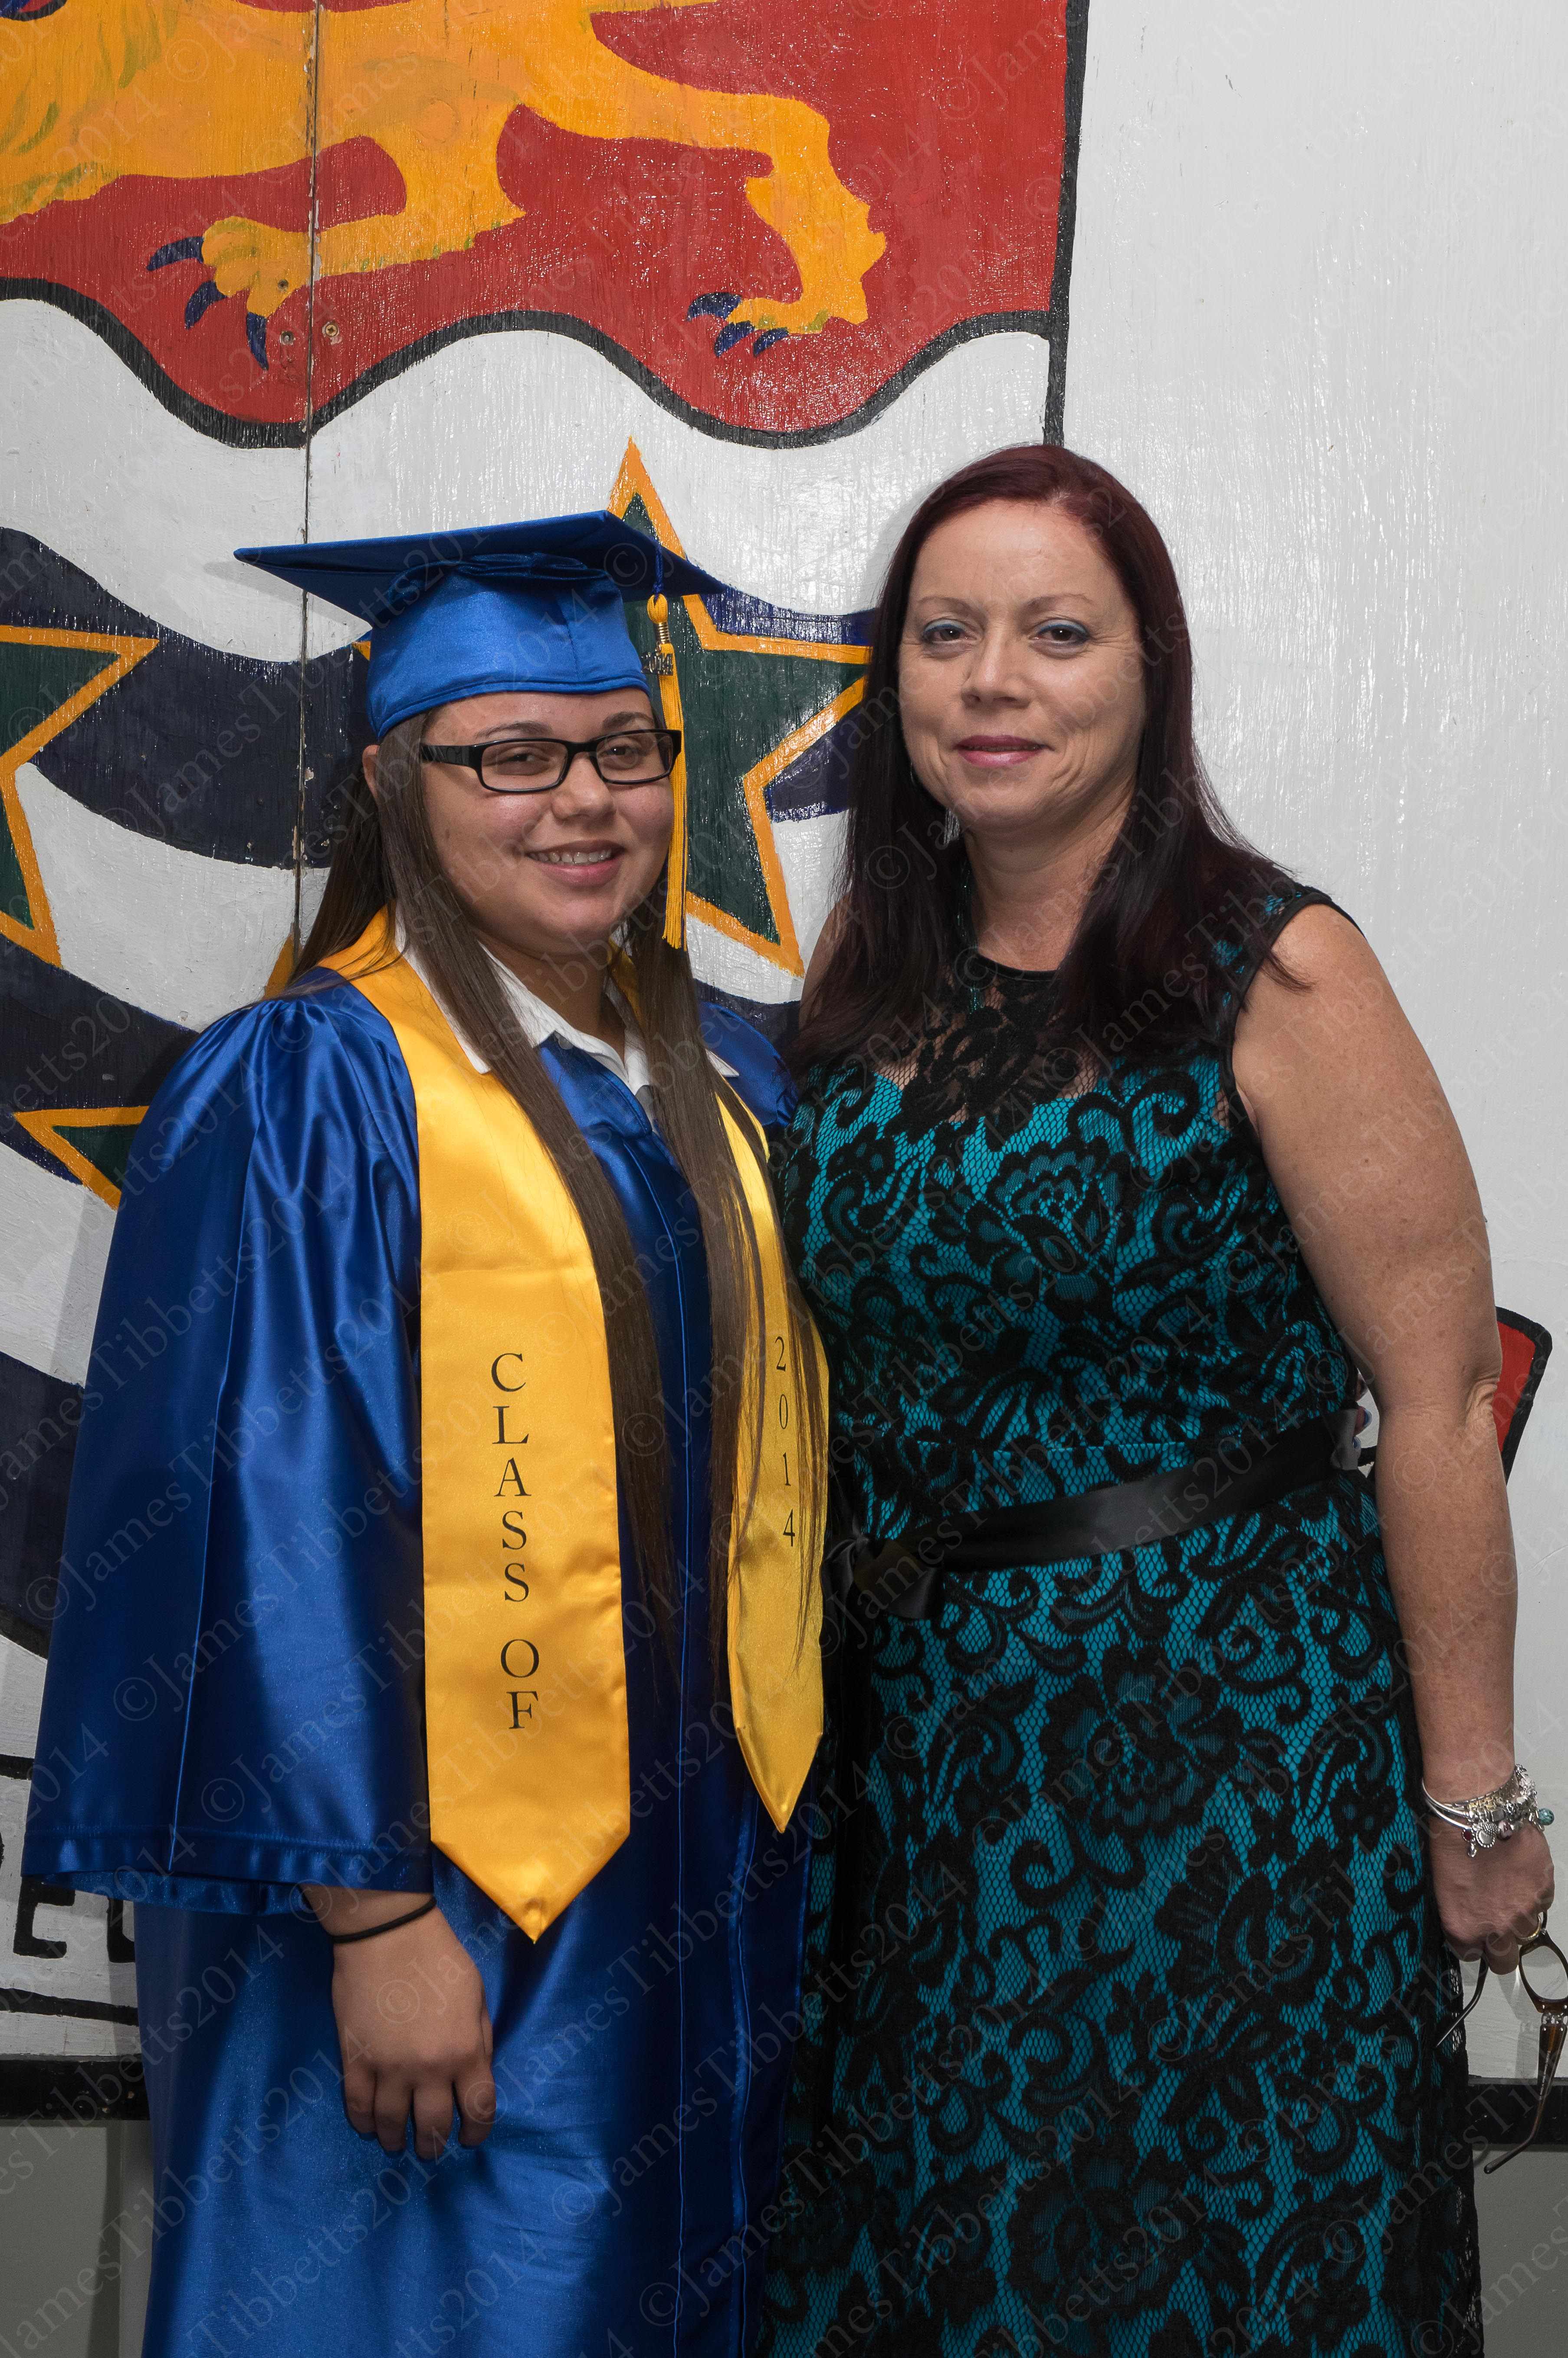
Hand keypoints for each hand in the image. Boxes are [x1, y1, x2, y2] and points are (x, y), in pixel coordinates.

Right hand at [317, 1902, 496, 2156]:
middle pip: (433, 2127)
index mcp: (465, 2051)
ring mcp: (389, 2068)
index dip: (476, 2133)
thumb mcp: (477, 1997)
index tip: (470, 2139)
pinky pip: (358, 2107)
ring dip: (396, 2140)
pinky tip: (369, 2126)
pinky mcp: (356, 2060)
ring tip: (397, 2142)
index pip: (478, 2110)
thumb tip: (475, 2077)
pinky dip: (364, 2123)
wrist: (389, 1934)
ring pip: (392, 2125)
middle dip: (433, 2144)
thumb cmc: (439, 1960)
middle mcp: (429, 2069)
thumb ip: (480, 2041)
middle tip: (430, 2146)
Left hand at [1427, 1817, 1554, 1973]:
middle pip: (1505, 1960)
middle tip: (1494, 1924)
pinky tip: (1520, 1874)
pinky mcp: (1543, 1888)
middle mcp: (1497, 1927)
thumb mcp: (1442, 1885)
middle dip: (1499, 1948)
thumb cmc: (1450, 1840)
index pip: (1470, 1957)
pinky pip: (1542, 1903)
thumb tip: (1471, 1926)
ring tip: (1505, 1889)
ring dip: (1517, 1916)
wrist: (1476, 1810)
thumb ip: (1460, 1915)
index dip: (1472, 1946)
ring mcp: (1524, 1910)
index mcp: (1464, 1926)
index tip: (1472, 1936)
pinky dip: (1533, 1894)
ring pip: (1526, 1930)